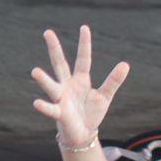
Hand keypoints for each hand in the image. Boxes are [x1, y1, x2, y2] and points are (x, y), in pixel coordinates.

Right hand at [30, 25, 129, 147]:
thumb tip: (125, 64)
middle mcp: (67, 85)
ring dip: (44, 80)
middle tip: (48, 32)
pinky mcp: (59, 113)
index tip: (84, 27)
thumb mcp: (105, 96)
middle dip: (54, 49)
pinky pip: (51, 109)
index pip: (83, 58)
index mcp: (80, 79)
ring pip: (51, 86)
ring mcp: (61, 98)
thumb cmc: (91, 112)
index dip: (84, 44)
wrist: (83, 133)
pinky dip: (44, 107)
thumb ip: (113, 81)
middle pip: (60, 64)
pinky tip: (37, 103)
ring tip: (35, 71)